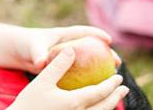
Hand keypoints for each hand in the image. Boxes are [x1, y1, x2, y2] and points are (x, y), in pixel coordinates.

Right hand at [9, 47, 128, 109]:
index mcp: (74, 103)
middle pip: (104, 107)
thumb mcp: (41, 81)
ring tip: (113, 99)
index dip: (111, 85)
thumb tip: (71, 49)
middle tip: (123, 88)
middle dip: (115, 97)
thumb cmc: (29, 103)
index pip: (100, 93)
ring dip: (108, 106)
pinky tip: (95, 108)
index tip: (119, 77)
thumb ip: (58, 65)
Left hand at [17, 26, 118, 73]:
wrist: (18, 51)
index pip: (83, 31)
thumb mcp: (33, 48)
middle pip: (91, 47)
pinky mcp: (63, 66)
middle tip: (117, 62)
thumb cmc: (26, 44)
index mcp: (63, 35)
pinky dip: (87, 77)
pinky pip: (79, 71)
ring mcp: (67, 55)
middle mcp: (68, 44)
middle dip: (106, 52)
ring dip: (100, 66)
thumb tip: (42, 63)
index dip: (97, 34)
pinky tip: (95, 88)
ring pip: (88, 60)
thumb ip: (38, 54)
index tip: (109, 40)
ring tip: (112, 75)